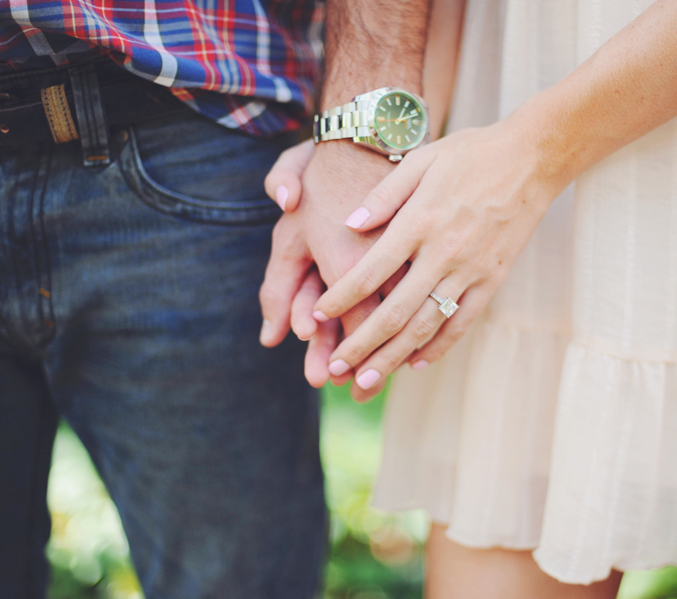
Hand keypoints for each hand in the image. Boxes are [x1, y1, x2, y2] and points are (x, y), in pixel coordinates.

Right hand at [259, 141, 399, 399]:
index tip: (307, 336)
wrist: (365, 145)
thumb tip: (286, 197)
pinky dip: (384, 332)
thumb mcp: (301, 164)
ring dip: (354, 351)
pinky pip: (385, 306)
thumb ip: (284, 179)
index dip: (298, 314)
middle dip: (325, 351)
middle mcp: (332, 271)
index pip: (297, 292)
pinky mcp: (388, 272)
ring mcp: (361, 275)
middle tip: (324, 380)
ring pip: (357, 321)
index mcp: (306, 254)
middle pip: (327, 320)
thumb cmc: (331, 162)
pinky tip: (391, 357)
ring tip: (356, 383)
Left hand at [311, 113, 568, 391]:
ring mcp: (471, 270)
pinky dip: (438, 346)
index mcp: (420, 220)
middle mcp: (443, 252)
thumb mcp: (422, 159)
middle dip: (360, 344)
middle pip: (395, 311)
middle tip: (332, 368)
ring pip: (426, 325)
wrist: (534, 158)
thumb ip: (384, 195)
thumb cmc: (472, 153)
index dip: (341, 297)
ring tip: (365, 381)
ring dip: (393, 357)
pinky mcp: (493, 280)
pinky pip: (462, 321)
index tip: (318, 315)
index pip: (371, 270)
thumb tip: (349, 225)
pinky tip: (416, 363)